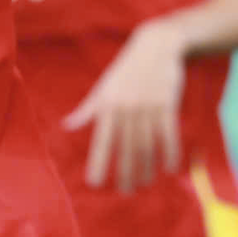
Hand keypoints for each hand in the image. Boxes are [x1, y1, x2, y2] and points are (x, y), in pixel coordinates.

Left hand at [63, 22, 186, 193]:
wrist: (156, 45)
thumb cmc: (126, 68)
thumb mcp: (104, 86)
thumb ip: (88, 109)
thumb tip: (67, 126)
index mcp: (108, 105)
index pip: (102, 140)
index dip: (98, 162)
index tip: (95, 183)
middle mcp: (127, 108)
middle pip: (126, 148)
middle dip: (125, 172)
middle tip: (125, 192)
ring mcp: (148, 107)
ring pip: (147, 144)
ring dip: (146, 167)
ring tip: (144, 184)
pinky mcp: (167, 104)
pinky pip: (168, 134)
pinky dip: (170, 153)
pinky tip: (170, 169)